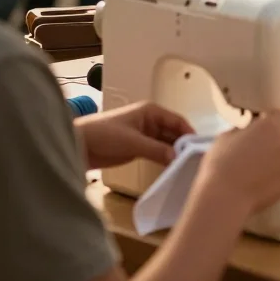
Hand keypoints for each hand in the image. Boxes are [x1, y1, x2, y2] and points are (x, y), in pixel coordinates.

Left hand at [76, 102, 192, 169]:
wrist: (78, 145)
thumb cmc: (104, 135)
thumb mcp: (132, 141)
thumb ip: (156, 149)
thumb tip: (177, 157)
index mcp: (152, 112)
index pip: (178, 121)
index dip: (189, 132)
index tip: (200, 147)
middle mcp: (151, 122)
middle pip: (173, 132)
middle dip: (183, 144)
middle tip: (197, 160)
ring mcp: (145, 135)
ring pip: (166, 143)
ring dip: (174, 153)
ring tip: (188, 166)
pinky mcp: (137, 148)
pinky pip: (157, 152)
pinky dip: (164, 159)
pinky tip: (172, 168)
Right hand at [196, 111, 279, 214]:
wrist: (225, 198)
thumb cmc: (221, 163)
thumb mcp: (227, 136)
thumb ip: (245, 129)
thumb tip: (251, 130)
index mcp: (271, 123)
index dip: (272, 121)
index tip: (264, 129)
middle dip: (277, 139)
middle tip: (260, 151)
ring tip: (262, 169)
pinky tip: (266, 182)